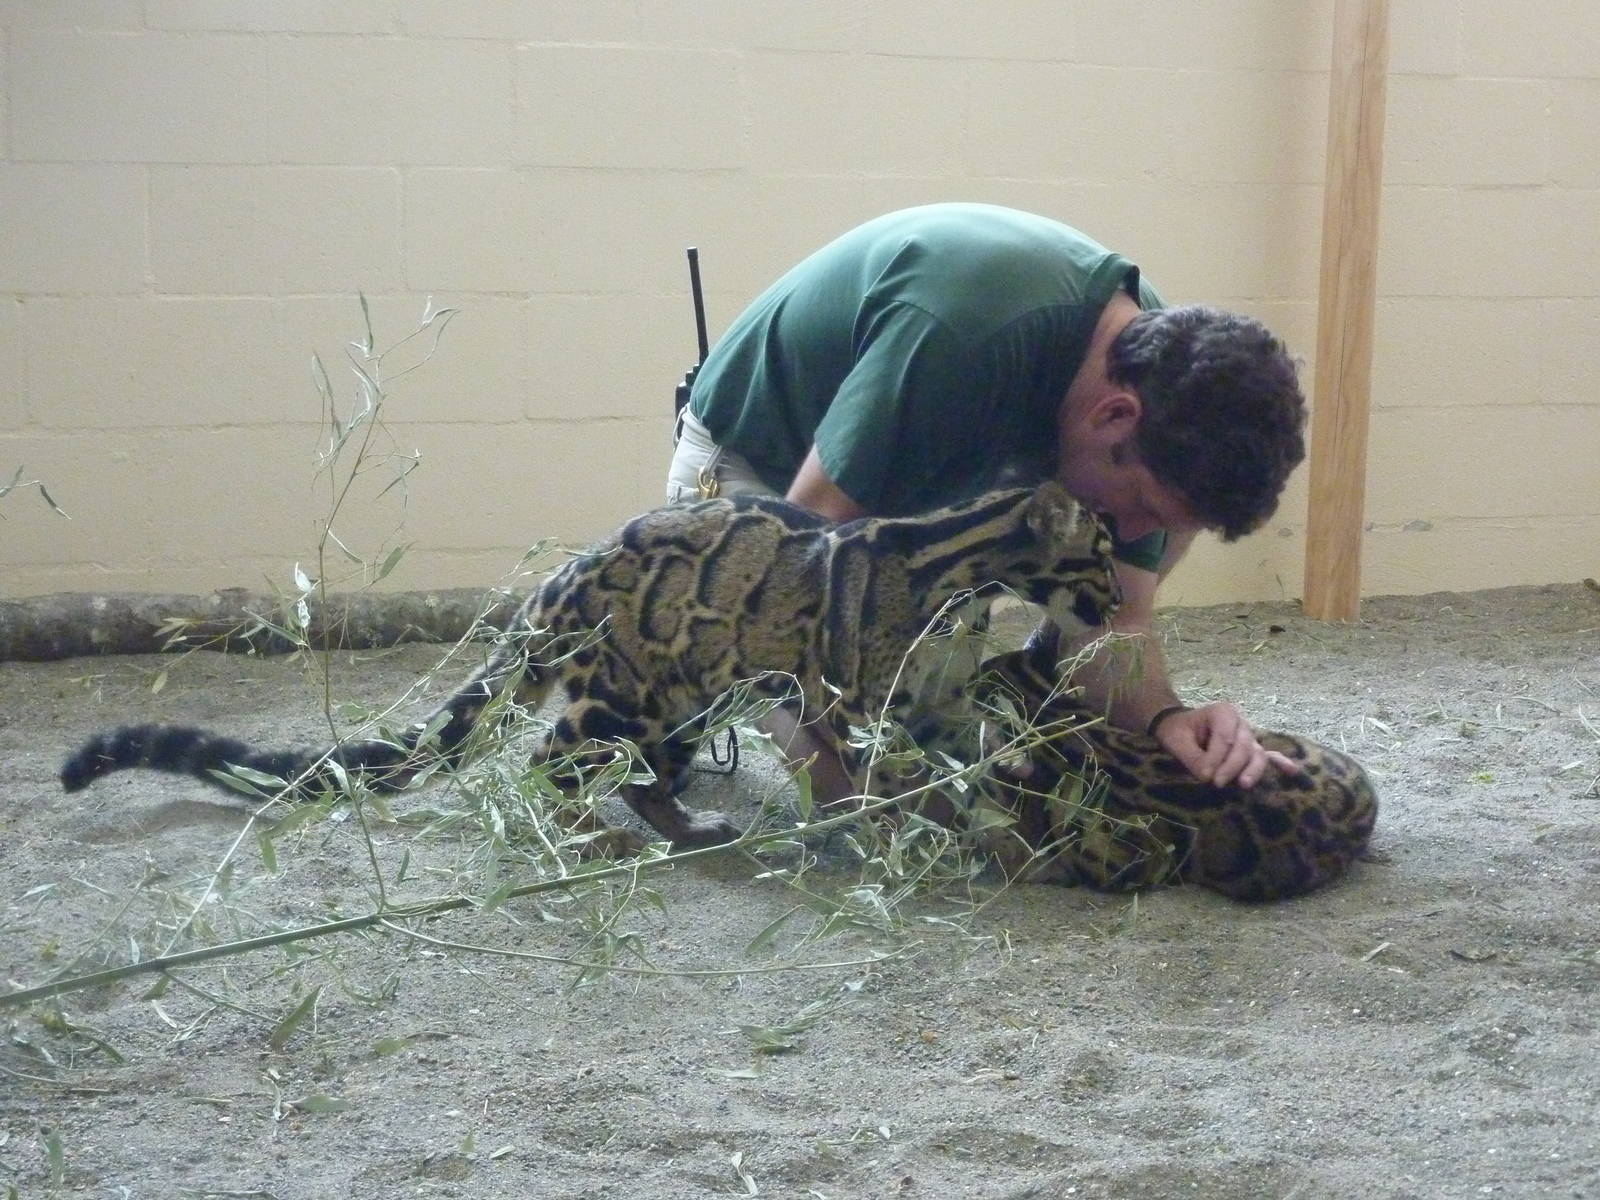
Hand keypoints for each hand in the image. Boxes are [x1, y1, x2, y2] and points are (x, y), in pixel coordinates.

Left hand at [1152, 701, 1300, 788]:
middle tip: (1217, 783)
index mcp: (1223, 713)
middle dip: (1232, 766)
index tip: (1205, 776)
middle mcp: (1240, 723)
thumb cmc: (1178, 731)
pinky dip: (1280, 763)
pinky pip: (1269, 756)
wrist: (1179, 728)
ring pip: (1257, 754)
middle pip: (1244, 746)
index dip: (1216, 758)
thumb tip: (1206, 777)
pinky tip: (1292, 771)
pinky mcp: (1251, 750)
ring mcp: (1248, 737)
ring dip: (1252, 770)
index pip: (1225, 737)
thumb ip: (1191, 757)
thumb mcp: (1177, 741)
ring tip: (1244, 784)